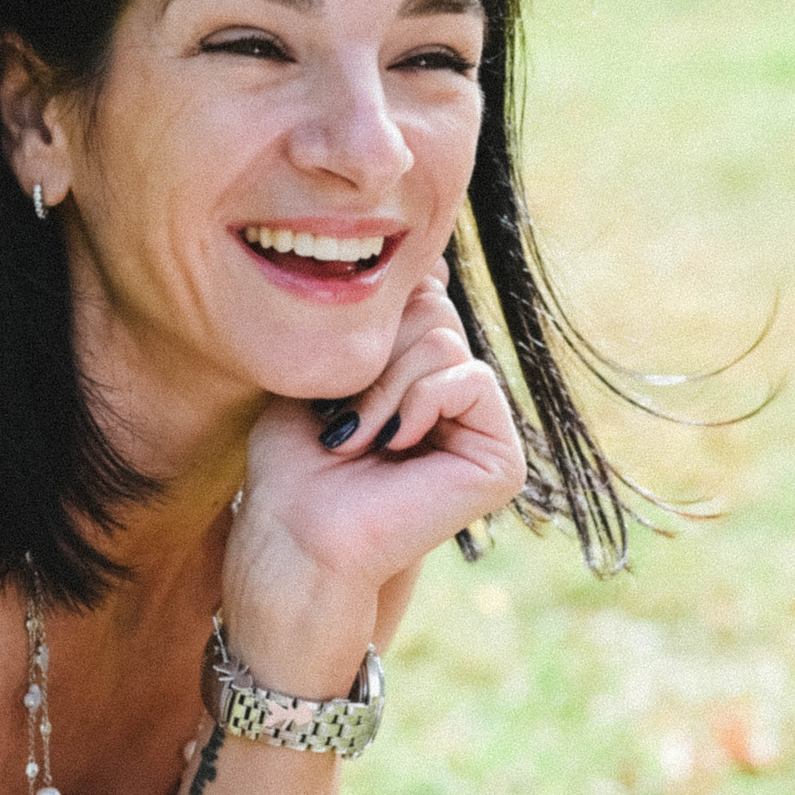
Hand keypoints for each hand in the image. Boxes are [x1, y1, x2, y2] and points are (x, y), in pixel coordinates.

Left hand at [224, 264, 527, 690]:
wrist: (297, 534)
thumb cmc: (294, 461)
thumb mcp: (327, 366)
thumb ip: (377, 318)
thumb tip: (434, 261)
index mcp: (422, 376)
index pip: (420, 293)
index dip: (374, 320)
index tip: (335, 380)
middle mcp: (456, 398)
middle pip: (433, 309)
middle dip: (375, 354)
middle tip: (342, 417)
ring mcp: (482, 428)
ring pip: (445, 341)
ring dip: (384, 387)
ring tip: (357, 438)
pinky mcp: (500, 459)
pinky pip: (470, 380)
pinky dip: (419, 404)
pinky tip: (394, 446)